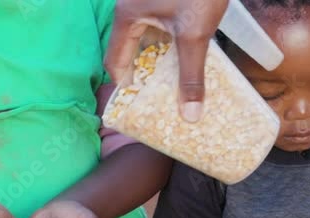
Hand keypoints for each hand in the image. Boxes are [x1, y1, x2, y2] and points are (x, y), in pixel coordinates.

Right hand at [105, 0, 229, 121]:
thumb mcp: (195, 35)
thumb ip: (190, 74)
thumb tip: (190, 115)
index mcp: (127, 16)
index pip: (115, 60)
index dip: (125, 86)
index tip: (138, 107)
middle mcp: (131, 8)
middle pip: (130, 50)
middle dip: (144, 76)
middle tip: (158, 101)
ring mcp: (147, 1)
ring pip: (146, 38)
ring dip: (158, 61)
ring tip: (173, 87)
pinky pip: (158, 27)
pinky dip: (169, 45)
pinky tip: (185, 59)